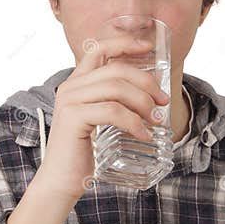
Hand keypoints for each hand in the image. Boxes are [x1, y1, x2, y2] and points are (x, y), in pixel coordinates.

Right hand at [36, 35, 169, 200]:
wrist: (61, 180)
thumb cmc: (83, 151)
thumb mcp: (97, 119)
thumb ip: (112, 102)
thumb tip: (150, 94)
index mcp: (76, 83)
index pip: (98, 49)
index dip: (125, 43)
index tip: (148, 47)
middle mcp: (70, 87)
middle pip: (115, 69)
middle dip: (146, 82)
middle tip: (163, 101)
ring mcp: (70, 101)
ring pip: (116, 88)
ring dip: (143, 103)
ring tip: (156, 120)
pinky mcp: (73, 118)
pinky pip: (113, 111)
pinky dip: (134, 122)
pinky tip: (144, 135)